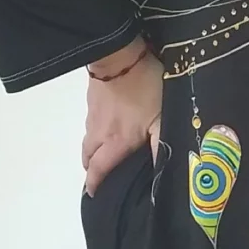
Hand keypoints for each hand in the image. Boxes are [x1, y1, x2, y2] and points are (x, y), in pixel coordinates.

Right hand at [82, 43, 164, 195]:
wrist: (120, 54)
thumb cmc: (144, 88)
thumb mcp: (161, 118)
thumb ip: (161, 145)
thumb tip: (161, 174)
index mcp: (116, 140)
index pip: (99, 169)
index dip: (95, 184)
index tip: (93, 194)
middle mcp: (100, 131)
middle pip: (88, 156)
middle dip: (91, 169)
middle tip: (99, 175)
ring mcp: (93, 114)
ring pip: (88, 139)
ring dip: (92, 150)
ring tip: (103, 154)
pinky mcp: (92, 98)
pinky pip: (90, 122)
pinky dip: (95, 131)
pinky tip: (106, 125)